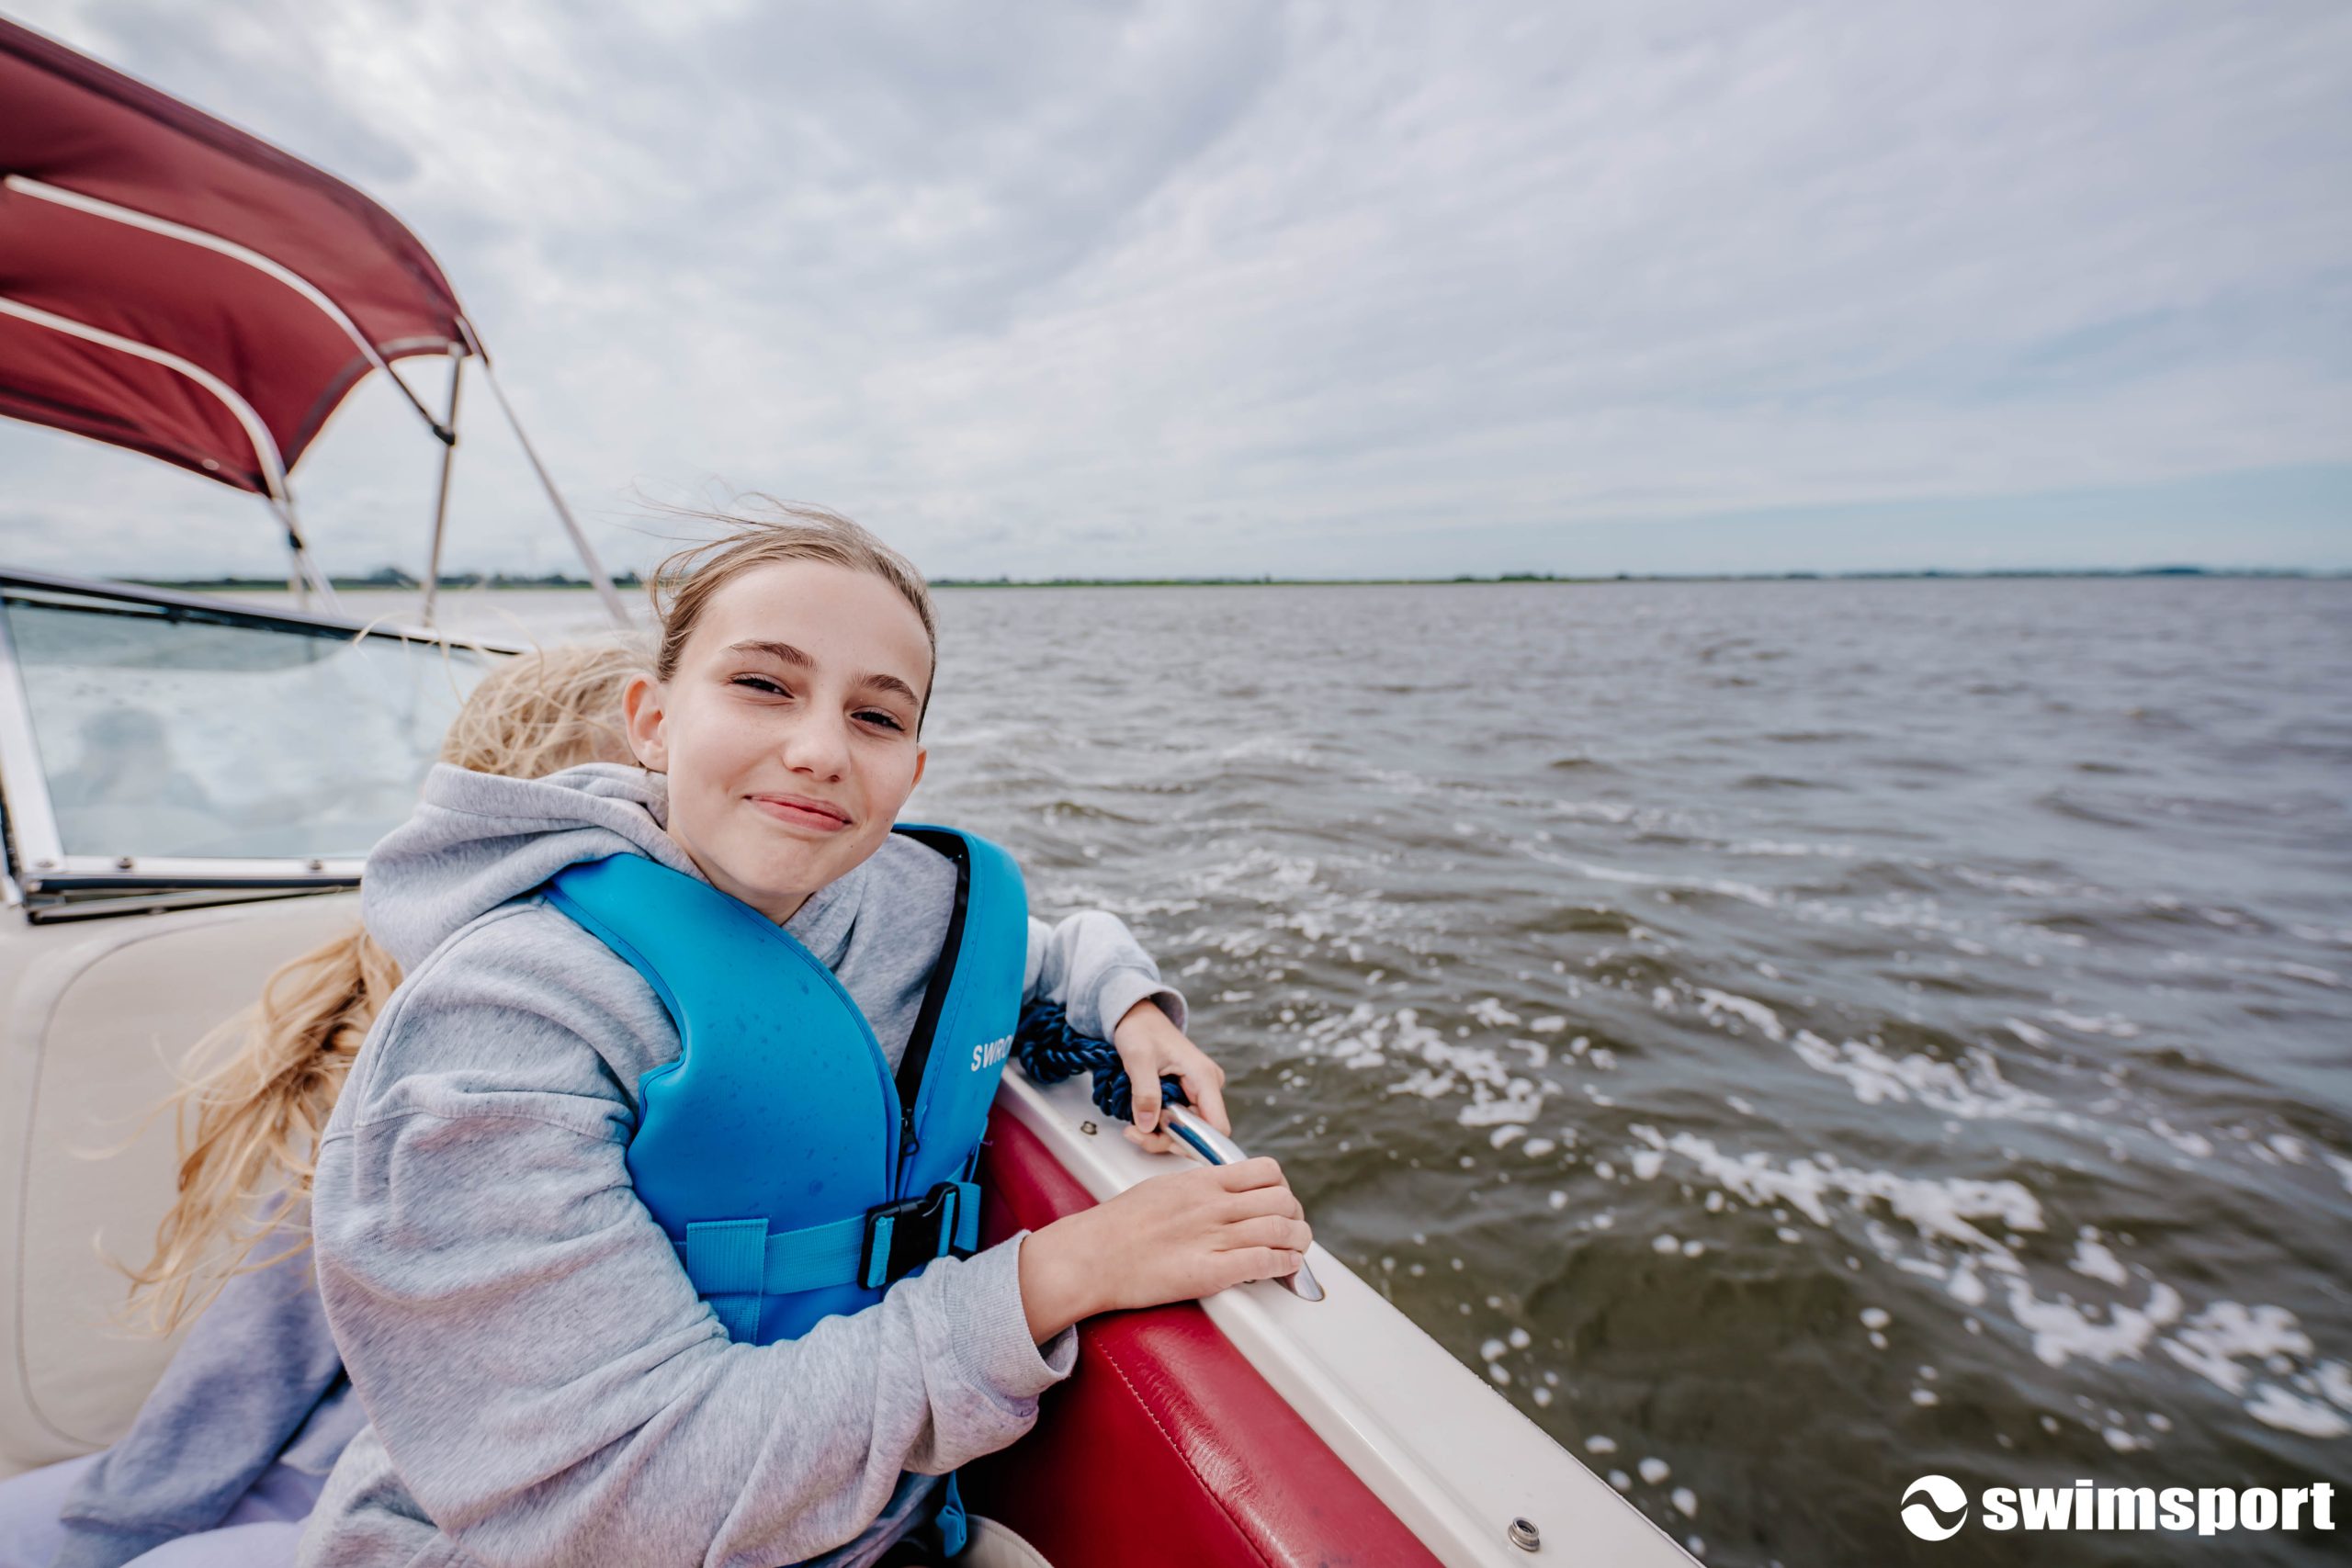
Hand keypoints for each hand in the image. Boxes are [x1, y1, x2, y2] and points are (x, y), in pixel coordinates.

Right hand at [1016, 1156, 1309, 1340]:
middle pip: (1282, 1200)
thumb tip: (1220, 1193)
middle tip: (1291, 1229)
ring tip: (1295, 1251)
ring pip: (1283, 1229)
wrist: (1091, 1257)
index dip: (1281, 1188)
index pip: (1266, 1171)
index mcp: (1202, 1181)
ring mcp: (1215, 1237)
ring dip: (1298, 1242)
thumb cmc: (1117, 1226)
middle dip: (1294, 1215)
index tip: (1278, 1202)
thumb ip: (1197, 1188)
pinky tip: (1283, 1269)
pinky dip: (1284, 1266)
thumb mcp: (1161, 1187)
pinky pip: (1267, 1262)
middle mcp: (1214, 1204)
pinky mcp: (1213, 1271)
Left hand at [1111, 998, 1231, 1152]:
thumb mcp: (1139, 1057)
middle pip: (1198, 1133)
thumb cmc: (1141, 1030)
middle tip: (1135, 1133)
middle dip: (1166, 1140)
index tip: (1167, 1143)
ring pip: (1185, 1130)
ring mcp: (1197, 1093)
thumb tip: (1148, 1126)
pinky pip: (1177, 1121)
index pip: (1217, 1126)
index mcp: (1204, 1077)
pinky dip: (1157, 1126)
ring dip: (1158, 1135)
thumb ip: (1145, 1092)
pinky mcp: (1185, 1097)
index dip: (1197, 1143)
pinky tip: (1139, 1120)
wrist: (1138, 1018)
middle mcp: (1206, 1088)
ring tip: (1132, 1127)